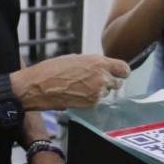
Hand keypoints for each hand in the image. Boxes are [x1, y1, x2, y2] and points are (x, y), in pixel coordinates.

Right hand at [14, 54, 129, 110]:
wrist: (39, 86)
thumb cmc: (53, 69)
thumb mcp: (75, 59)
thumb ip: (92, 64)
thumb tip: (101, 68)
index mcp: (98, 62)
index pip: (124, 69)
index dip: (121, 71)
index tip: (118, 73)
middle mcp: (101, 77)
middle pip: (117, 83)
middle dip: (109, 82)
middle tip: (95, 81)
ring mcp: (97, 93)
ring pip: (106, 93)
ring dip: (99, 91)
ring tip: (81, 87)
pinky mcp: (90, 104)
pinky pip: (96, 101)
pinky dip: (90, 99)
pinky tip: (77, 94)